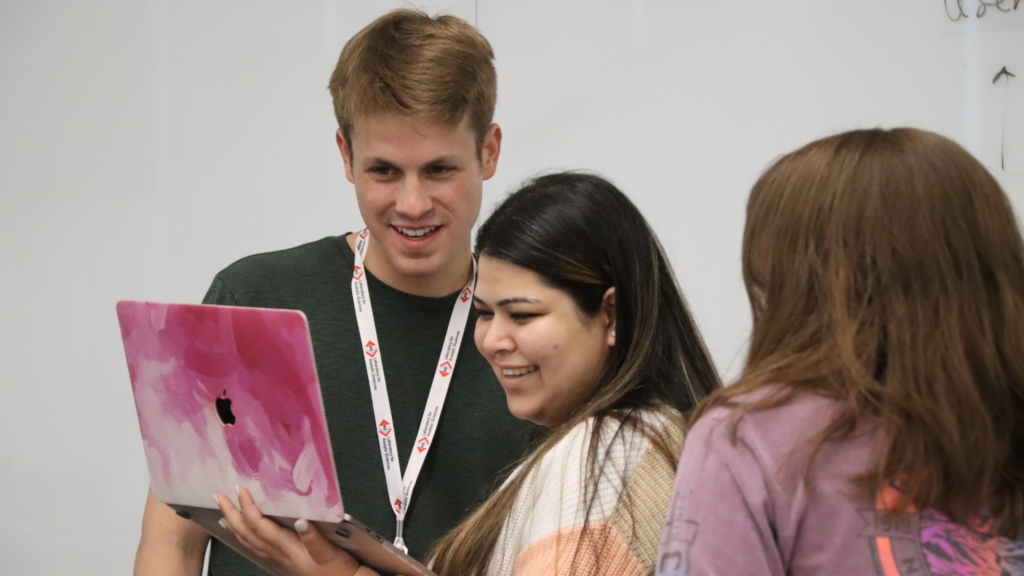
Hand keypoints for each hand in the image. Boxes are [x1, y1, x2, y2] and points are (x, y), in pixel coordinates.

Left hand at [214, 487, 374, 575]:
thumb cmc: (338, 571)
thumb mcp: (330, 553)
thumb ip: (315, 538)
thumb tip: (301, 522)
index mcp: (289, 548)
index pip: (260, 527)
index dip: (248, 508)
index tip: (241, 490)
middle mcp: (280, 553)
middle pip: (247, 534)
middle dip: (231, 515)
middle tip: (219, 498)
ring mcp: (280, 557)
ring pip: (249, 541)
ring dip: (234, 526)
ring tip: (223, 513)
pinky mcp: (285, 558)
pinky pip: (256, 546)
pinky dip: (245, 536)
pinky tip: (244, 532)